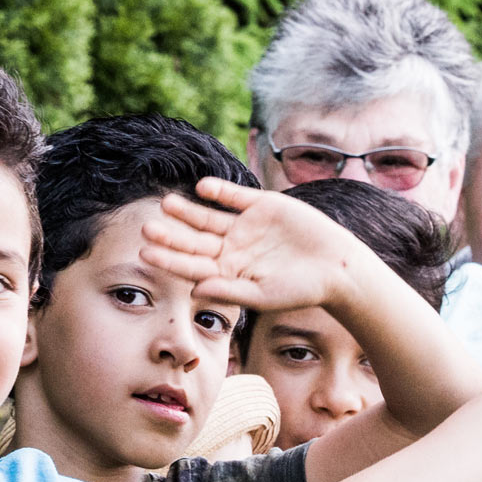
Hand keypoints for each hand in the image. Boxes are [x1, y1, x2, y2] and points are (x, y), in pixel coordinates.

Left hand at [140, 174, 368, 314]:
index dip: (168, 259)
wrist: (336, 267)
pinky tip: (202, 187)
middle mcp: (231, 248)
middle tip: (147, 227)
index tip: (145, 253)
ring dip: (188, 210)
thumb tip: (195, 289)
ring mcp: (244, 226)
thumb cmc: (300, 290)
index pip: (191, 265)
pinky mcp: (262, 205)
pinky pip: (235, 196)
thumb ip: (229, 290)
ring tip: (166, 204)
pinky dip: (219, 191)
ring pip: (209, 216)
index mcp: (227, 272)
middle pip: (194, 240)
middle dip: (171, 234)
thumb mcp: (262, 294)